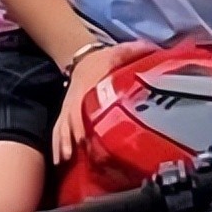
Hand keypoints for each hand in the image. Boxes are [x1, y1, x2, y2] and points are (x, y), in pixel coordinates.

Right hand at [52, 40, 154, 165]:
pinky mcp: (67, 116)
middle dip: (69, 139)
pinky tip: (60, 163)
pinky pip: (58, 132)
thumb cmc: (104, 60)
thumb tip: (154, 48)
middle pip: (68, 121)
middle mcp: (74, 101)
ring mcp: (68, 110)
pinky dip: (58, 146)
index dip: (79, 121)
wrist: (83, 59)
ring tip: (64, 162)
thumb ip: (135, 51)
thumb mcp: (118, 52)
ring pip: (61, 129)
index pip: (80, 105)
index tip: (82, 137)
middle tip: (73, 156)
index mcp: (86, 87)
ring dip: (62, 145)